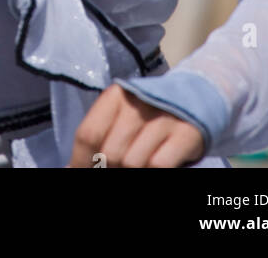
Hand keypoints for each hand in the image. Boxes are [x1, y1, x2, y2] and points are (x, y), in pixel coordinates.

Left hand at [66, 82, 205, 167]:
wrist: (196, 97)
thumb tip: (71, 166)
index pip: (88, 134)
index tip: (78, 172)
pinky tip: (152, 167)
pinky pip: (159, 165)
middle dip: (107, 169)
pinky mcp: (186, 134)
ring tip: (135, 166)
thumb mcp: (122, 115)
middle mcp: (138, 102)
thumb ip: (100, 136)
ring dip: (131, 172)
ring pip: (132, 162)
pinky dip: (152, 171)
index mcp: (116, 95)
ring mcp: (164, 118)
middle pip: (110, 153)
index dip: (80, 161)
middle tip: (112, 171)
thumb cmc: (149, 114)